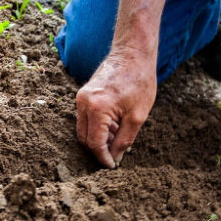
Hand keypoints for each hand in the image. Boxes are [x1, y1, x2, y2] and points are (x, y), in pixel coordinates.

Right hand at [76, 49, 157, 167]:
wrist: (133, 54)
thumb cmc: (139, 81)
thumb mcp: (137, 116)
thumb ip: (124, 140)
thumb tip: (115, 158)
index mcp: (97, 109)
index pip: (94, 143)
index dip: (103, 158)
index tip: (112, 166)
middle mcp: (84, 103)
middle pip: (84, 138)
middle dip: (99, 150)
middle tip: (116, 155)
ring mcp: (81, 98)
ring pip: (83, 129)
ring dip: (98, 138)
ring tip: (118, 137)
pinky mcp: (83, 94)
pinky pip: (85, 118)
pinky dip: (97, 127)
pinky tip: (114, 126)